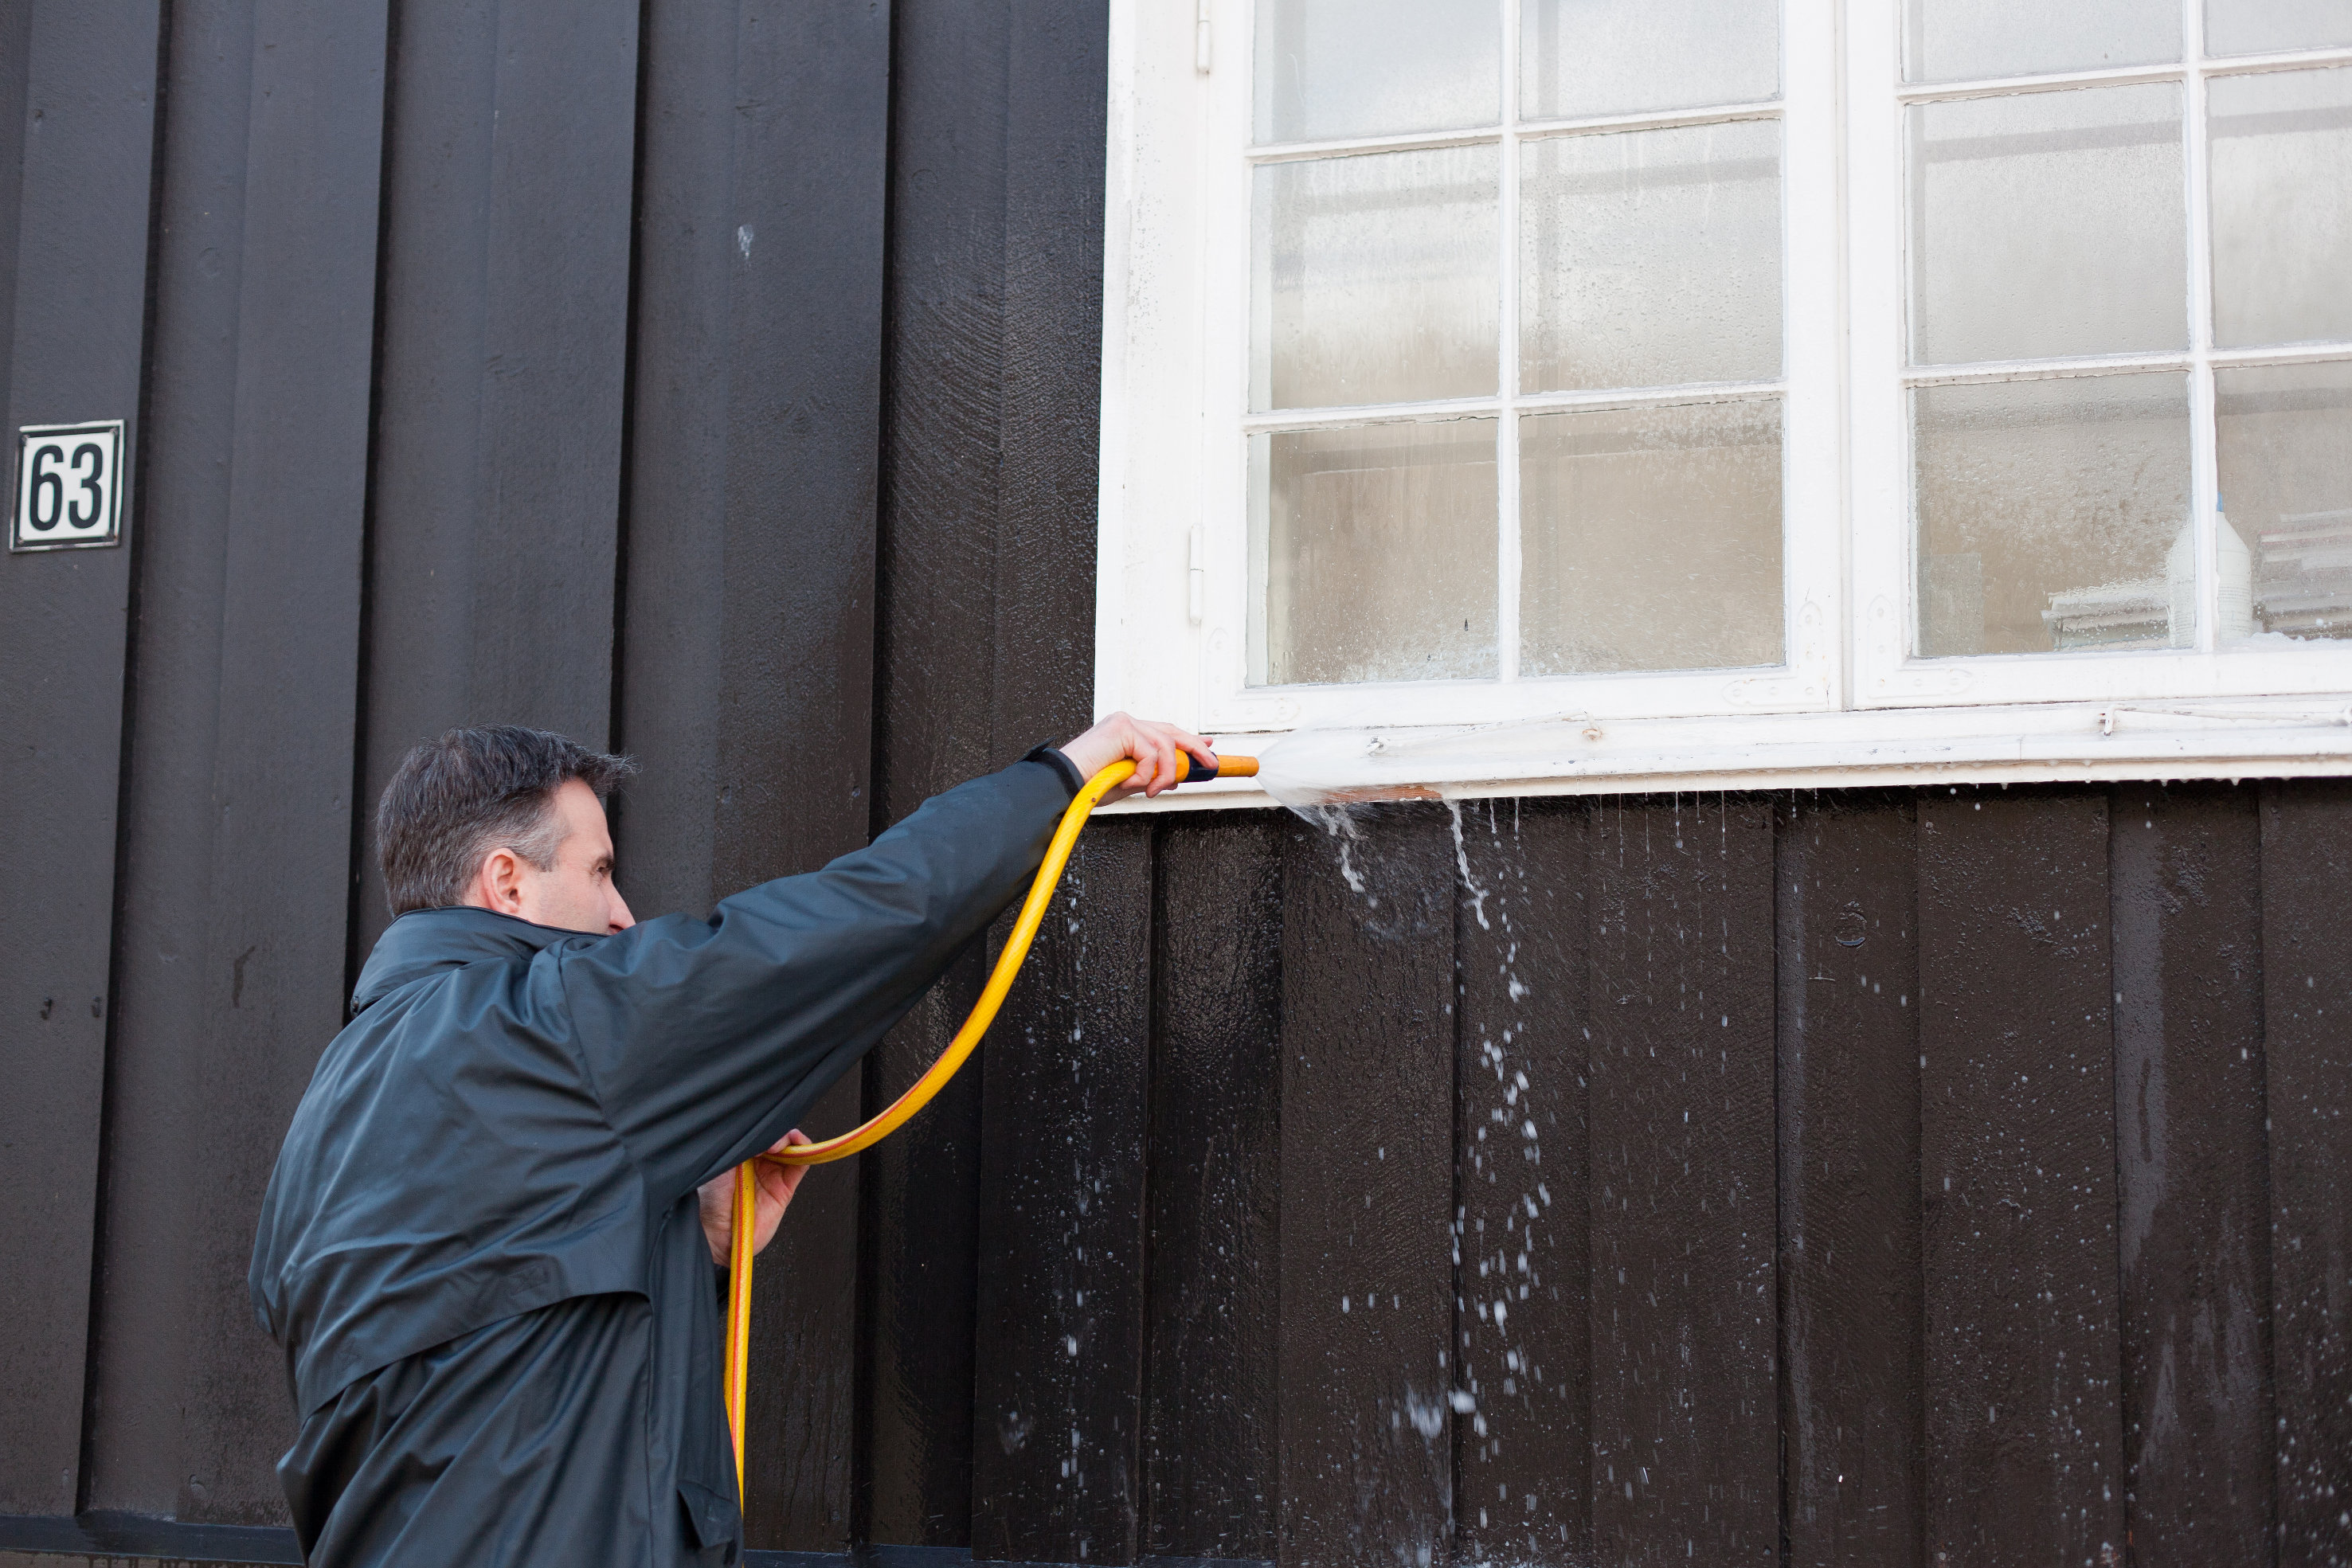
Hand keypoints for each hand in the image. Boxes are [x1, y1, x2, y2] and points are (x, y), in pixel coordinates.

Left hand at [698, 1129, 813, 1265]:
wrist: (718, 1236)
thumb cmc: (711, 1201)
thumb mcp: (720, 1166)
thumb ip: (740, 1148)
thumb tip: (762, 1135)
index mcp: (741, 1154)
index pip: (759, 1133)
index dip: (765, 1128)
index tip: (763, 1132)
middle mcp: (758, 1162)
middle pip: (778, 1138)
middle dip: (779, 1133)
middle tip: (773, 1141)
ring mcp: (773, 1174)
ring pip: (792, 1148)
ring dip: (794, 1140)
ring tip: (784, 1144)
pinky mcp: (785, 1189)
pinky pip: (801, 1166)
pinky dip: (806, 1154)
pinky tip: (801, 1150)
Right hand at [1058, 712, 1217, 799]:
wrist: (1064, 785)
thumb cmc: (1087, 785)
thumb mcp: (1127, 783)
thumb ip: (1150, 777)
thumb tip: (1174, 778)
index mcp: (1126, 732)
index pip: (1164, 732)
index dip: (1188, 740)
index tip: (1206, 746)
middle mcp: (1126, 723)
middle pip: (1171, 732)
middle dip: (1195, 748)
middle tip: (1210, 763)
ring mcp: (1125, 723)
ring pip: (1165, 746)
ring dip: (1164, 774)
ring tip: (1151, 790)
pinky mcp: (1123, 728)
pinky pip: (1151, 753)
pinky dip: (1146, 774)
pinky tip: (1132, 782)